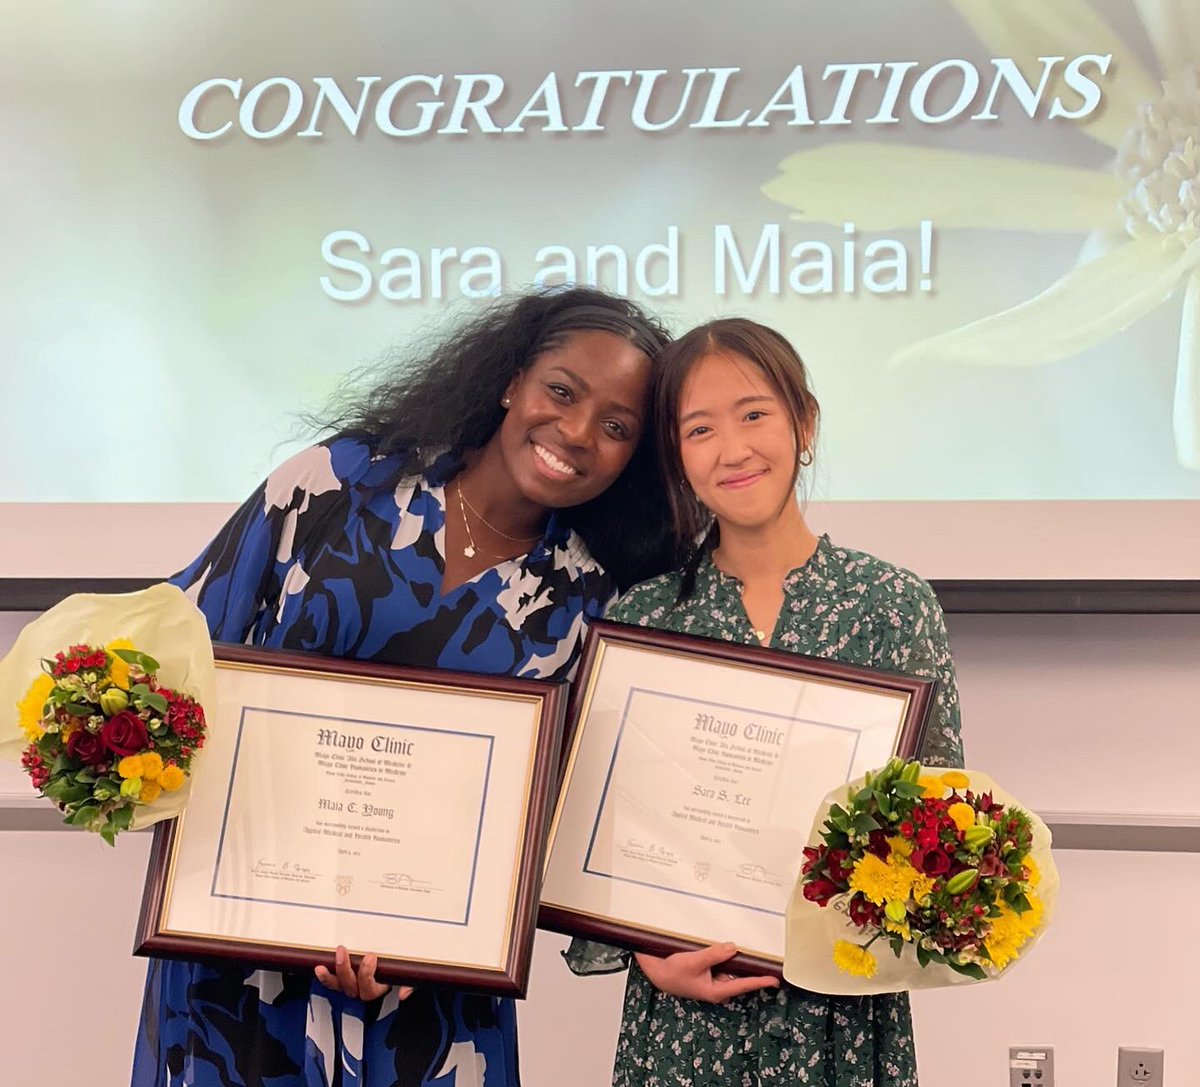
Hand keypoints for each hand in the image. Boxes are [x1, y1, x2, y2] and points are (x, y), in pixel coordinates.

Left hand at [315, 945, 414, 1001]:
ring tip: (322, 965)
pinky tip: (319, 968)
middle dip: (345, 970)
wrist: (401, 963)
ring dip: (330, 976)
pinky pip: (333, 982)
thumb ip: (410, 982)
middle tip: (343, 951)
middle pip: (351, 988)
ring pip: (339, 987)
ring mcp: (352, 986)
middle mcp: (364, 990)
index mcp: (380, 988)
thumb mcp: (412, 974)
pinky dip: (325, 977)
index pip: (369, 990)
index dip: (366, 974)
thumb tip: (404, 993)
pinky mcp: (344, 978)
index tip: (371, 956)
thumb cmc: (405, 967)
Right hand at [634, 942, 779, 1003]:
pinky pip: (722, 966)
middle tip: (765, 959)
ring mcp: (712, 981)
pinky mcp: (707, 974)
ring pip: (731, 970)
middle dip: (751, 968)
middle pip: (739, 977)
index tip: (775, 980)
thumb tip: (734, 948)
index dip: (760, 981)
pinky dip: (726, 958)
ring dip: (737, 961)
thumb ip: (715, 955)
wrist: (655, 971)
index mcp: (716, 990)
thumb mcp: (695, 961)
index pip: (743, 985)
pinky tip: (728, 949)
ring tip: (747, 950)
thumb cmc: (673, 972)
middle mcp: (717, 988)